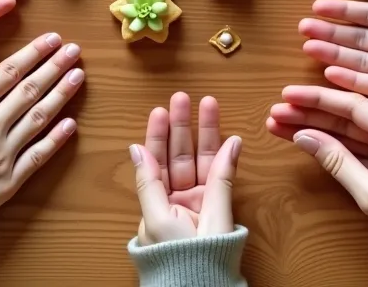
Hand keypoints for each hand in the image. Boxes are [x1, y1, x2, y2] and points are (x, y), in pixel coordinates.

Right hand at [0, 33, 84, 237]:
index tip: (51, 39)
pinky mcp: (12, 179)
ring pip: (40, 117)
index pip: (7, 72)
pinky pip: (40, 154)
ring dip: (62, 95)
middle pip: (30, 90)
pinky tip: (72, 122)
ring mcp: (4, 154)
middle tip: (74, 50)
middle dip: (54, 67)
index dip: (32, 53)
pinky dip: (57, 138)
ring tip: (78, 76)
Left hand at [130, 93, 240, 243]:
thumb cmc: (172, 257)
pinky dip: (226, 158)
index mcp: (155, 201)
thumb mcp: (157, 217)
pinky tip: (229, 137)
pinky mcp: (219, 209)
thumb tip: (138, 148)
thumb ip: (152, 180)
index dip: (157, 135)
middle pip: (179, 155)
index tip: (160, 110)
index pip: (155, 160)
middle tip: (183, 98)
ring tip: (209, 105)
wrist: (199, 286)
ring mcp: (199, 202)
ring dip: (206, 133)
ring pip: (201, 160)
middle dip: (182, 126)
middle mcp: (176, 199)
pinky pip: (222, 178)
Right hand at [266, 86, 367, 272]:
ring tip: (286, 124)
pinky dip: (344, 140)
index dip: (316, 100)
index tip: (286, 95)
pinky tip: (316, 136)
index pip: (352, 106)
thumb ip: (337, 162)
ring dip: (323, 126)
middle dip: (312, 113)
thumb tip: (304, 137)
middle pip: (352, 113)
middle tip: (277, 112)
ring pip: (359, 126)